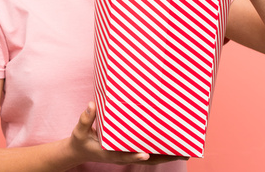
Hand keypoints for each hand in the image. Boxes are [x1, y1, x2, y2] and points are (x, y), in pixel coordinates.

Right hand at [68, 102, 187, 164]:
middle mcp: (122, 156)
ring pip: (150, 158)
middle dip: (163, 157)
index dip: (135, 156)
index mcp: (110, 153)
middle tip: (182, 153)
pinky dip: (160, 151)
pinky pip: (147, 152)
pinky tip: (172, 146)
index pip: (125, 155)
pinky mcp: (129, 151)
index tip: (145, 154)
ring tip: (185, 151)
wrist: (79, 152)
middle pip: (146, 159)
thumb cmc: (80, 141)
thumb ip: (86, 119)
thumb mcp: (79, 131)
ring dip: (167, 155)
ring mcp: (127, 154)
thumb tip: (92, 105)